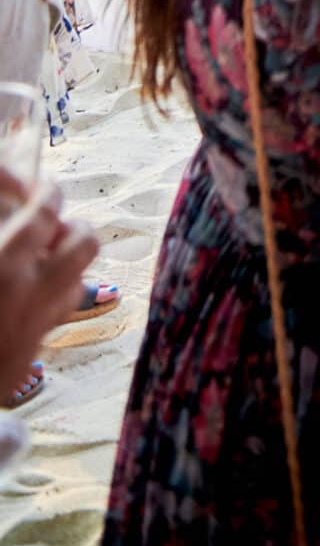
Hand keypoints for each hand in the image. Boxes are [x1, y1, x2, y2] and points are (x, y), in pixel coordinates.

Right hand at [0, 187, 98, 397]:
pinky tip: (25, 297)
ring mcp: (33, 328)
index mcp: (0, 266)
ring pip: (79, 280)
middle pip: (84, 243)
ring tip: (38, 262)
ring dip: (64, 264)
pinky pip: (56, 316)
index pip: (45, 211)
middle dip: (72, 227)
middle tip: (47, 228)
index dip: (47, 193)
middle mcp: (27, 296)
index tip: (42, 188)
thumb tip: (16, 207)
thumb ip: (2, 236)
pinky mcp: (28, 357)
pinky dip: (48, 299)